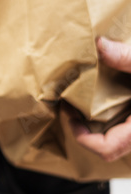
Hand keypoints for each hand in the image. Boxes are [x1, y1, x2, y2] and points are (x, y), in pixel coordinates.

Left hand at [66, 36, 130, 161]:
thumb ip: (129, 59)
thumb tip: (100, 46)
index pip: (105, 148)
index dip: (80, 135)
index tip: (69, 112)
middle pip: (108, 146)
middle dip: (85, 130)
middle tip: (72, 105)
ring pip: (119, 138)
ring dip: (100, 123)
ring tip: (86, 99)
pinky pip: (127, 126)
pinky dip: (115, 114)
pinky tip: (108, 95)